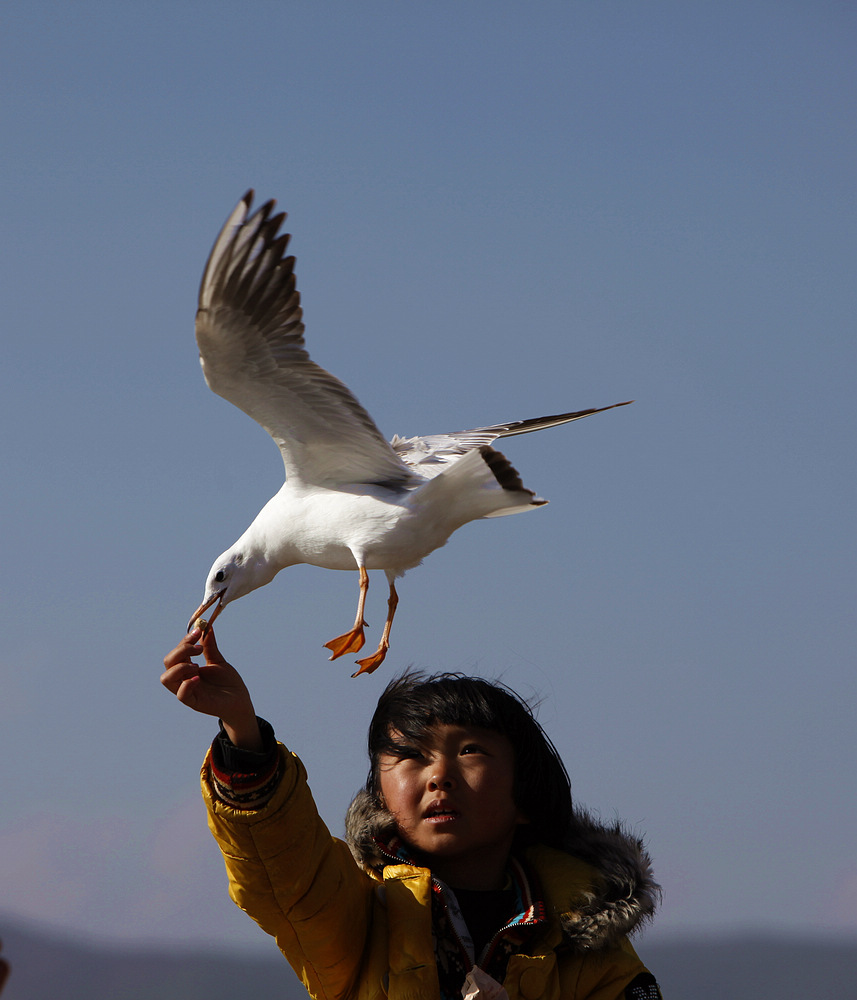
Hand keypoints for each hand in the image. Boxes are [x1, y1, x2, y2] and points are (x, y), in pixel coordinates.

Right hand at [161, 628, 262, 750]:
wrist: (240, 700)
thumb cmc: (228, 683)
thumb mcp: (218, 661)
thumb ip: (209, 647)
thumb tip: (206, 627)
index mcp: (188, 668)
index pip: (177, 652)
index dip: (185, 640)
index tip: (198, 631)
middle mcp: (183, 678)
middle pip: (168, 662)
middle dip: (181, 650)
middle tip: (199, 649)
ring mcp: (187, 691)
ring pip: (167, 679)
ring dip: (179, 667)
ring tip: (197, 665)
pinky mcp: (194, 702)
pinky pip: (181, 694)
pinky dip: (187, 684)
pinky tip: (199, 677)